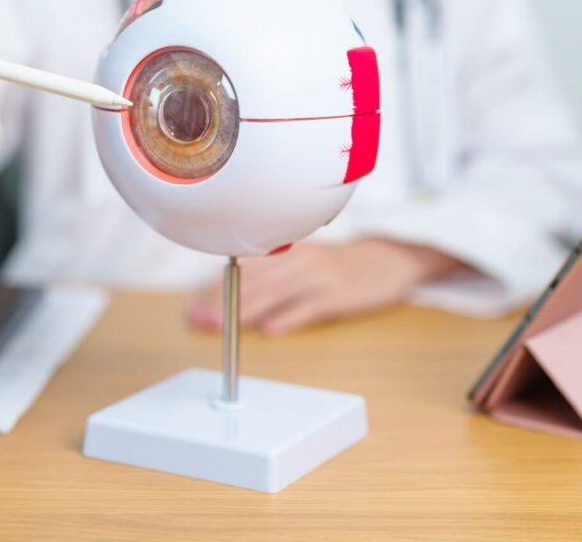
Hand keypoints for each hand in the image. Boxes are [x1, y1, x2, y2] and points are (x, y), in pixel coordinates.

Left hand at [187, 239, 462, 336]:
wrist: (389, 260)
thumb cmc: (338, 266)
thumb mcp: (303, 262)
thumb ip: (269, 276)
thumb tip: (227, 297)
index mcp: (287, 251)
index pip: (242, 271)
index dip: (215, 290)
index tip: (192, 308)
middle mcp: (299, 259)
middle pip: (254, 282)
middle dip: (223, 303)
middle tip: (199, 321)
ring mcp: (321, 275)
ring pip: (277, 293)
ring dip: (247, 311)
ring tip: (223, 327)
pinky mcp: (340, 294)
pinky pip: (311, 306)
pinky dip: (291, 317)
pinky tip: (272, 330)